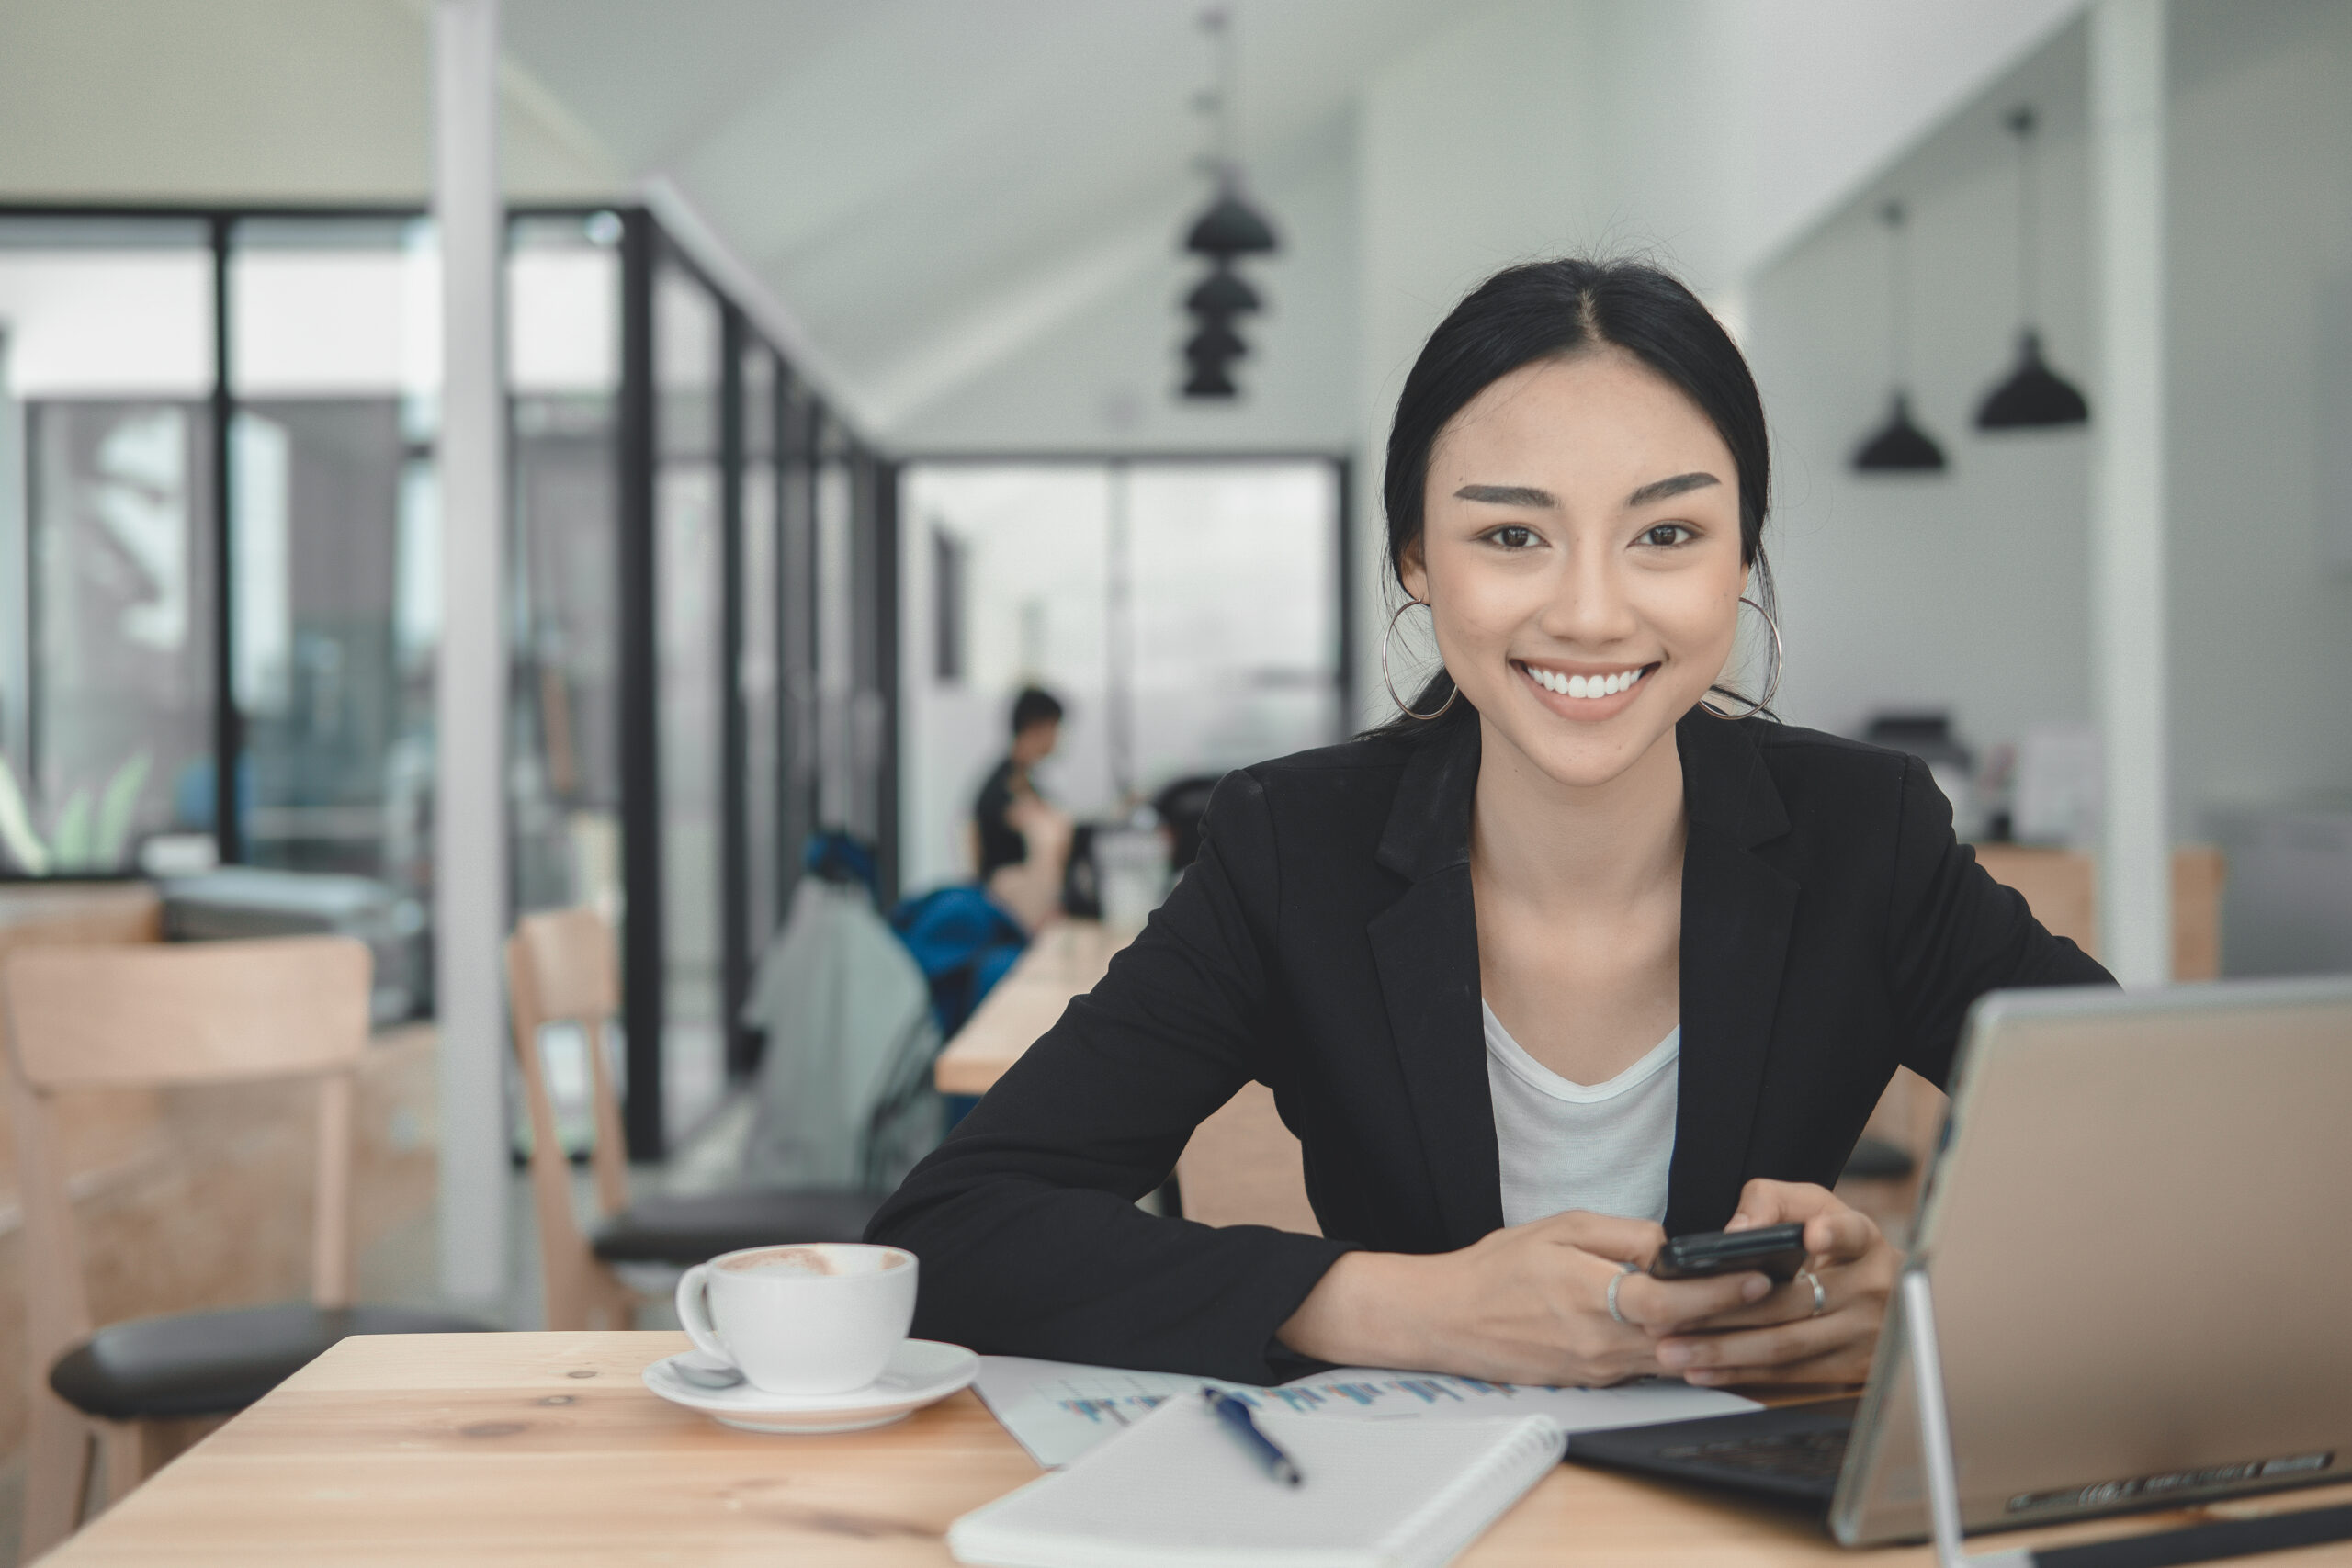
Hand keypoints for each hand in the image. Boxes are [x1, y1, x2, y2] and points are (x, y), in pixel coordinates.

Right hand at [1278, 1211, 1773, 1386]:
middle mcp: (1601, 1345)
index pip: (1672, 1302)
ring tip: (1751, 1312)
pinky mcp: (1595, 1380)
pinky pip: (1647, 1365)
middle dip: (1734, 1317)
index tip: (1758, 1276)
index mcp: (1592, 1301)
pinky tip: (1699, 1330)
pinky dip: (1678, 1349)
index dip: (1719, 1291)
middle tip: (1777, 1296)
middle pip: (1684, 1337)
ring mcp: (1599, 1369)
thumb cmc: (1497, 1269)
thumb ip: (1620, 1235)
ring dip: (1712, 1336)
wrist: (1447, 1320)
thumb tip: (1670, 1244)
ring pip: (1672, 1357)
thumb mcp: (1557, 1229)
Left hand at [1652, 1179, 1897, 1387]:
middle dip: (1726, 1312)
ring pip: (1787, 1346)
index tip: (1813, 1235)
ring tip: (1675, 1350)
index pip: (1852, 1234)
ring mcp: (1865, 1335)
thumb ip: (1769, 1203)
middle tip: (1671, 1317)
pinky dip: (1743, 1374)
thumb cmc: (1829, 1240)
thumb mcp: (1808, 1207)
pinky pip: (1790, 1376)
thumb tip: (1736, 1231)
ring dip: (1725, 1352)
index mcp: (1863, 1242)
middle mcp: (1870, 1290)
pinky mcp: (1850, 1370)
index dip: (1833, 1234)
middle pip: (1792, 1304)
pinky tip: (1704, 1371)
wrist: (1879, 1292)